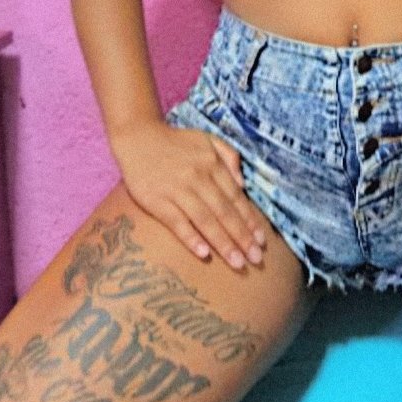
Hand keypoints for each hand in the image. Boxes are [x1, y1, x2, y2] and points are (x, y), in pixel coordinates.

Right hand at [110, 119, 267, 271]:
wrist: (139, 138)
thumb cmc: (177, 143)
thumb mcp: (208, 140)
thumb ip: (229, 157)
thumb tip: (243, 185)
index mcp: (212, 164)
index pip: (235, 197)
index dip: (250, 220)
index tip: (262, 240)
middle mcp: (198, 178)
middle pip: (224, 212)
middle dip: (242, 237)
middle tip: (256, 258)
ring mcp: (177, 190)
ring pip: (205, 220)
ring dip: (223, 243)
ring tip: (238, 262)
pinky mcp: (157, 201)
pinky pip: (177, 223)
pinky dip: (190, 238)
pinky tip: (204, 254)